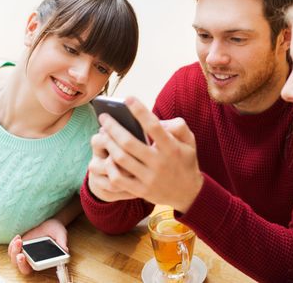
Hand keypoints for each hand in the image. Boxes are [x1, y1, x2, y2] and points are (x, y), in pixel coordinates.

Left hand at [7, 218, 67, 274]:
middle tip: (20, 254)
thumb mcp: (61, 235)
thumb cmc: (56, 231)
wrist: (50, 223)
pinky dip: (12, 245)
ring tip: (19, 240)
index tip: (24, 257)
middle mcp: (33, 259)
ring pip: (15, 260)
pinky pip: (12, 251)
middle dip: (19, 262)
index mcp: (43, 260)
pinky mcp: (21, 247)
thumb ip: (62, 242)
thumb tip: (66, 250)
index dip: (27, 265)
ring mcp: (26, 253)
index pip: (34, 268)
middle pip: (22, 267)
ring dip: (14, 252)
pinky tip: (18, 237)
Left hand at [91, 97, 203, 212]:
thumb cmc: (185, 161)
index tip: (128, 98)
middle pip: (129, 142)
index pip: (153, 126)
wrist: (188, 194)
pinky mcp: (141, 191)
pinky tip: (107, 156)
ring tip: (102, 133)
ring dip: (109, 144)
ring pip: (121, 159)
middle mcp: (160, 163)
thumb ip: (178, 126)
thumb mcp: (190, 142)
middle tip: (104, 116)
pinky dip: (110, 166)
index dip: (140, 111)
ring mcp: (149, 178)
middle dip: (113, 127)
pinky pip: (118, 179)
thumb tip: (159, 120)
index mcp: (172, 148)